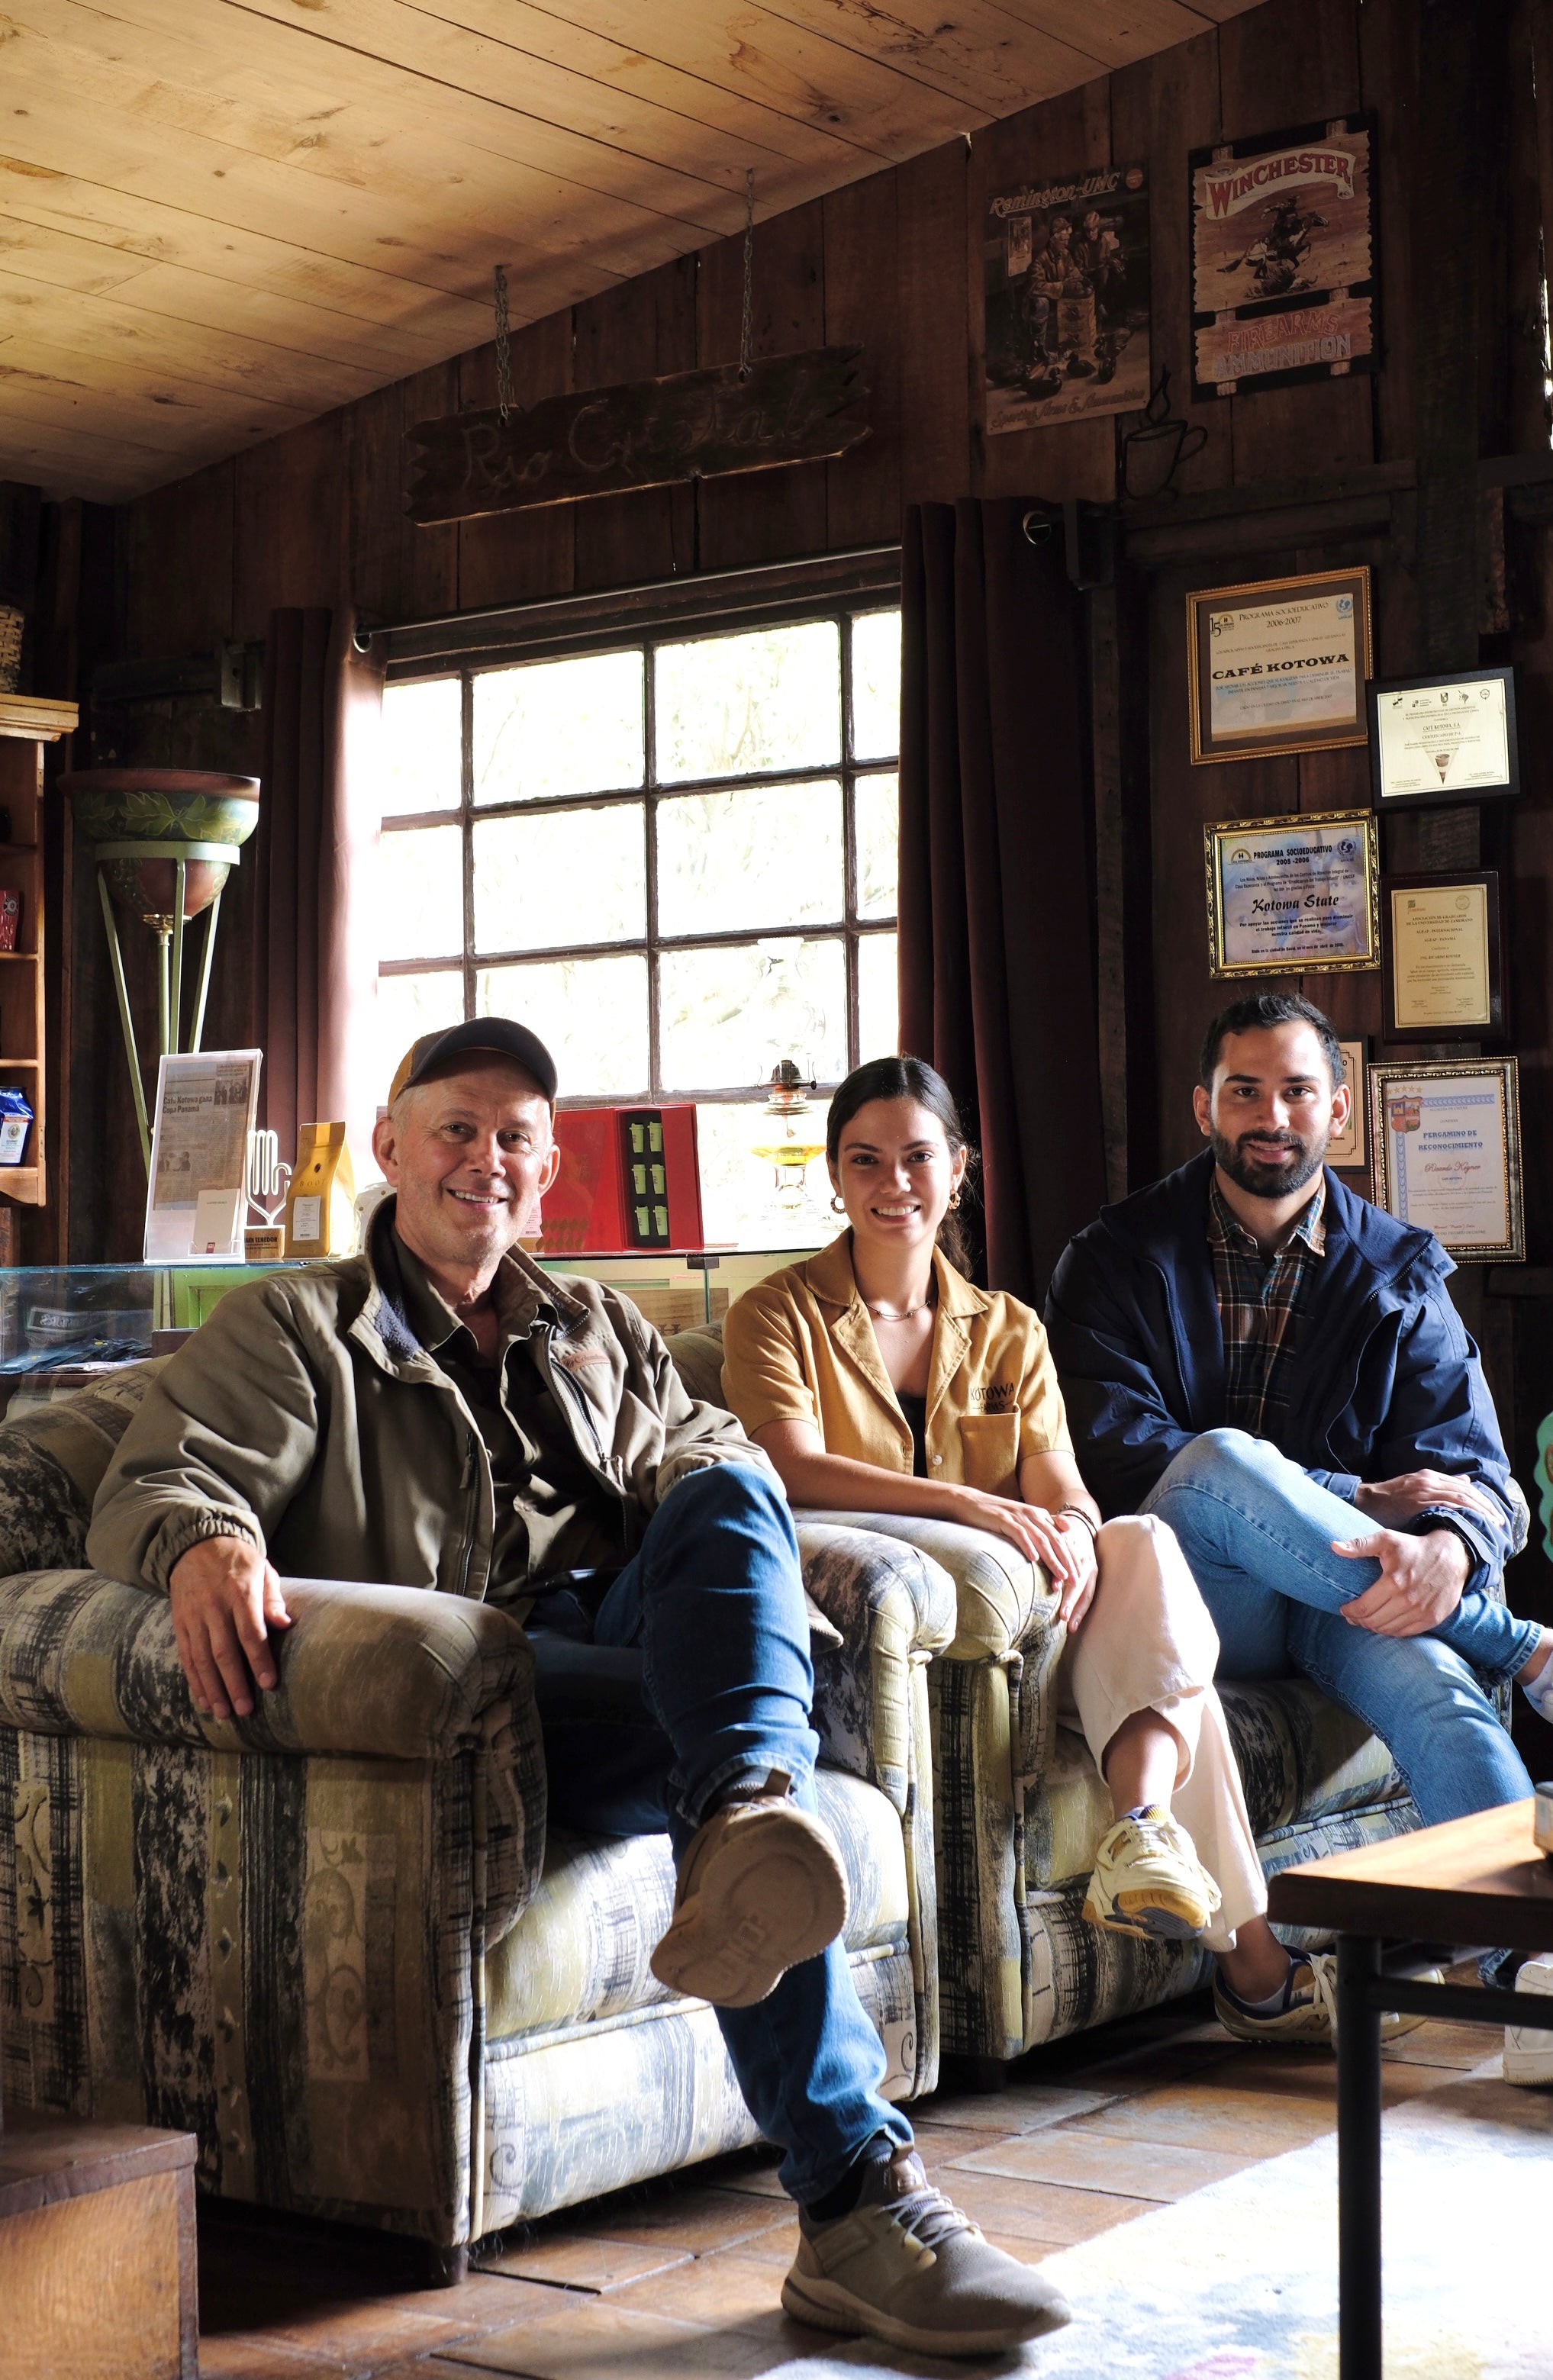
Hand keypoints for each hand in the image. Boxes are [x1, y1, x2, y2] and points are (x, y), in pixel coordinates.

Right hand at [168, 1535, 289, 1719]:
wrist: (197, 1542)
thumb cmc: (238, 1561)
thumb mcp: (262, 1570)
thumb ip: (273, 1599)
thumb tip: (285, 1624)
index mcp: (240, 1593)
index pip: (251, 1633)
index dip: (260, 1660)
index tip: (268, 1684)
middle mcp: (214, 1607)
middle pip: (224, 1651)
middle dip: (234, 1684)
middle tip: (245, 1710)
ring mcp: (194, 1616)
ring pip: (201, 1658)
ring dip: (213, 1688)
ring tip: (224, 1712)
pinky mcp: (179, 1622)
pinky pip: (185, 1655)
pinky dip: (194, 1679)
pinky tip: (203, 1698)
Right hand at [952, 1488, 1098, 1626]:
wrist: (969, 1503)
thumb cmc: (995, 1516)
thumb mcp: (1022, 1519)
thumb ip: (1044, 1524)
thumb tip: (1067, 1529)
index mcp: (1039, 1515)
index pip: (1061, 1538)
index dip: (1072, 1556)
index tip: (1079, 1575)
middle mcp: (1032, 1514)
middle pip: (1055, 1539)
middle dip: (1067, 1561)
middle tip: (1075, 1580)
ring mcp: (1018, 1516)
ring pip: (1041, 1539)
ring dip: (1052, 1558)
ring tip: (1060, 1575)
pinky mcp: (1003, 1519)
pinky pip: (1018, 1533)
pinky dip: (1027, 1546)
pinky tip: (1033, 1559)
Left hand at [1332, 1525, 1469, 1636]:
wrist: (1453, 1556)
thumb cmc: (1414, 1547)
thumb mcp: (1387, 1539)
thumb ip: (1360, 1545)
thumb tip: (1334, 1547)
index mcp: (1393, 1582)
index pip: (1363, 1608)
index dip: (1349, 1611)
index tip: (1344, 1609)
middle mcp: (1408, 1600)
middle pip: (1374, 1622)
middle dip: (1358, 1621)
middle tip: (1353, 1616)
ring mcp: (1422, 1612)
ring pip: (1388, 1630)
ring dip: (1373, 1627)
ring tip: (1366, 1619)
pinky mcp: (1432, 1619)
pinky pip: (1405, 1633)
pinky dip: (1391, 1630)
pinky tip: (1385, 1622)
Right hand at [1352, 1470, 1501, 1529]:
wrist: (1365, 1501)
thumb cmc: (1389, 1500)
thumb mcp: (1415, 1487)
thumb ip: (1439, 1487)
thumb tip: (1465, 1483)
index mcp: (1429, 1477)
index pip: (1464, 1487)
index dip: (1482, 1500)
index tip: (1494, 1514)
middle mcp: (1429, 1480)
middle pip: (1466, 1492)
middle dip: (1486, 1507)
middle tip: (1499, 1522)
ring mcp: (1423, 1490)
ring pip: (1460, 1498)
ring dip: (1480, 1512)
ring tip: (1492, 1525)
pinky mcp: (1417, 1502)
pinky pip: (1446, 1506)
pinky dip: (1463, 1514)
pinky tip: (1473, 1524)